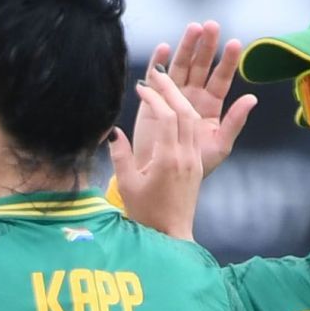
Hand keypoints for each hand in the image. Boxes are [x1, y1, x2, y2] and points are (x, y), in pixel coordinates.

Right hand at [107, 70, 222, 242]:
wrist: (170, 236)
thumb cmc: (145, 214)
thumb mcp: (128, 184)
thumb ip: (120, 155)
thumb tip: (113, 131)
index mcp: (168, 159)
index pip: (166, 118)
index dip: (154, 99)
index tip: (140, 88)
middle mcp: (185, 156)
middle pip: (184, 112)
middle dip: (171, 90)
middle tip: (156, 75)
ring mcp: (194, 160)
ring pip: (192, 120)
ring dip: (180, 100)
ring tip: (166, 86)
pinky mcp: (196, 164)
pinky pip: (194, 132)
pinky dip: (185, 115)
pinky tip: (175, 108)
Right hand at [144, 21, 257, 178]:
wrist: (163, 183)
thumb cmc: (194, 169)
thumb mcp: (219, 146)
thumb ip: (234, 122)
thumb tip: (252, 98)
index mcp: (210, 108)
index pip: (220, 80)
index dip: (227, 62)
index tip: (235, 43)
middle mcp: (192, 98)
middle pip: (200, 67)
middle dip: (206, 46)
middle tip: (211, 25)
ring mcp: (171, 98)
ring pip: (180, 68)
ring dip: (186, 47)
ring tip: (193, 28)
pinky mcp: (151, 103)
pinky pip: (155, 80)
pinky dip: (158, 63)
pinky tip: (164, 47)